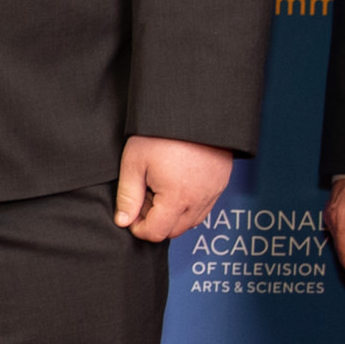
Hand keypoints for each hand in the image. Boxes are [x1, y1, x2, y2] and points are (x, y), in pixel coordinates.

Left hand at [113, 135, 232, 242]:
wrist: (194, 110)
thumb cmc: (162, 133)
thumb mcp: (135, 162)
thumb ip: (128, 196)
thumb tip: (123, 220)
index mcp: (177, 198)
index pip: (156, 233)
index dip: (138, 228)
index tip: (131, 214)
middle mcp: (199, 200)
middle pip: (175, 231)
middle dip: (156, 221)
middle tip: (145, 196)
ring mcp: (213, 192)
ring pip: (191, 221)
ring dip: (173, 215)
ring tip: (160, 188)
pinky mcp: (220, 183)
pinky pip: (204, 207)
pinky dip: (189, 206)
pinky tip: (176, 185)